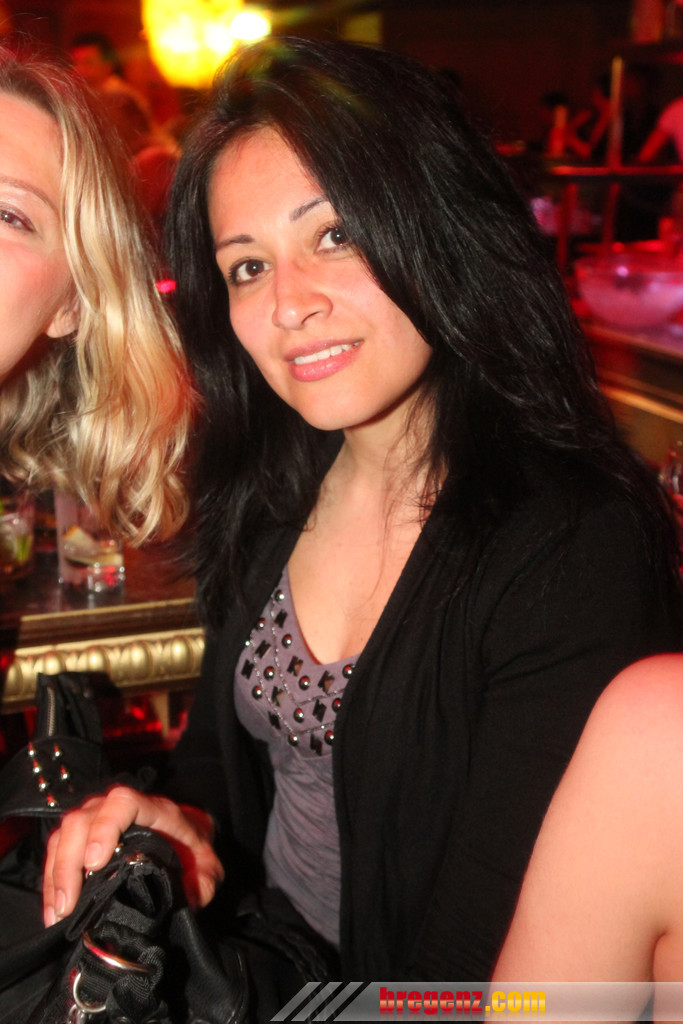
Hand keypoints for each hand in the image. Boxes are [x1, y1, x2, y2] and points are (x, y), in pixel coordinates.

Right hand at [42, 785, 223, 926]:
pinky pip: (57, 849)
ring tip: (58, 914)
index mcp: (154, 810)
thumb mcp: (208, 866)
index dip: (105, 828)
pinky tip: (53, 910)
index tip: (95, 863)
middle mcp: (119, 808)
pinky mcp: (83, 835)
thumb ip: (202, 884)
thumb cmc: (194, 848)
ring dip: (55, 874)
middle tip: (69, 905)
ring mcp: (97, 817)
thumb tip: (184, 901)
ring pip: (64, 834)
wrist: (186, 837)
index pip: (123, 803)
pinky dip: (52, 879)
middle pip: (82, 820)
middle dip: (69, 864)